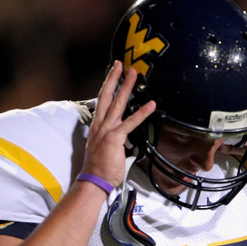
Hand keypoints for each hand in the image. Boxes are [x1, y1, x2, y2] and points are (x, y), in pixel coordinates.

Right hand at [81, 61, 154, 186]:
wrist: (94, 181)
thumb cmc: (99, 168)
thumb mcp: (103, 148)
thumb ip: (113, 138)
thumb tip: (123, 137)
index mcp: (96, 126)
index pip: (101, 101)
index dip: (107, 86)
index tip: (112, 74)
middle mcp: (100, 125)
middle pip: (106, 96)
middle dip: (114, 79)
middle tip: (121, 65)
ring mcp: (106, 130)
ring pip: (117, 104)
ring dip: (126, 87)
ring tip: (134, 74)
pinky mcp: (114, 138)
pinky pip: (130, 122)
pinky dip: (142, 113)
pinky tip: (152, 105)